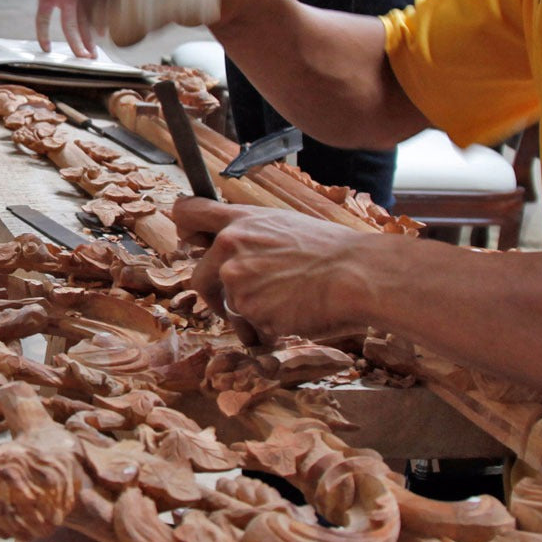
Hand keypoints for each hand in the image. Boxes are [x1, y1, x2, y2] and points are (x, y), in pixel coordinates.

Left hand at [172, 197, 371, 340]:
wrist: (356, 274)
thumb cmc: (332, 250)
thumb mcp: (284, 224)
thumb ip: (250, 233)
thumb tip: (228, 245)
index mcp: (239, 221)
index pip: (186, 212)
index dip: (185, 228)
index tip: (189, 238)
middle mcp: (229, 247)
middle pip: (198, 277)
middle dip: (216, 293)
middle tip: (247, 297)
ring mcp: (236, 281)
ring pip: (227, 307)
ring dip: (249, 314)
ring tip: (288, 302)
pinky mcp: (248, 311)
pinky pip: (250, 328)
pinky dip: (268, 329)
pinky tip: (295, 314)